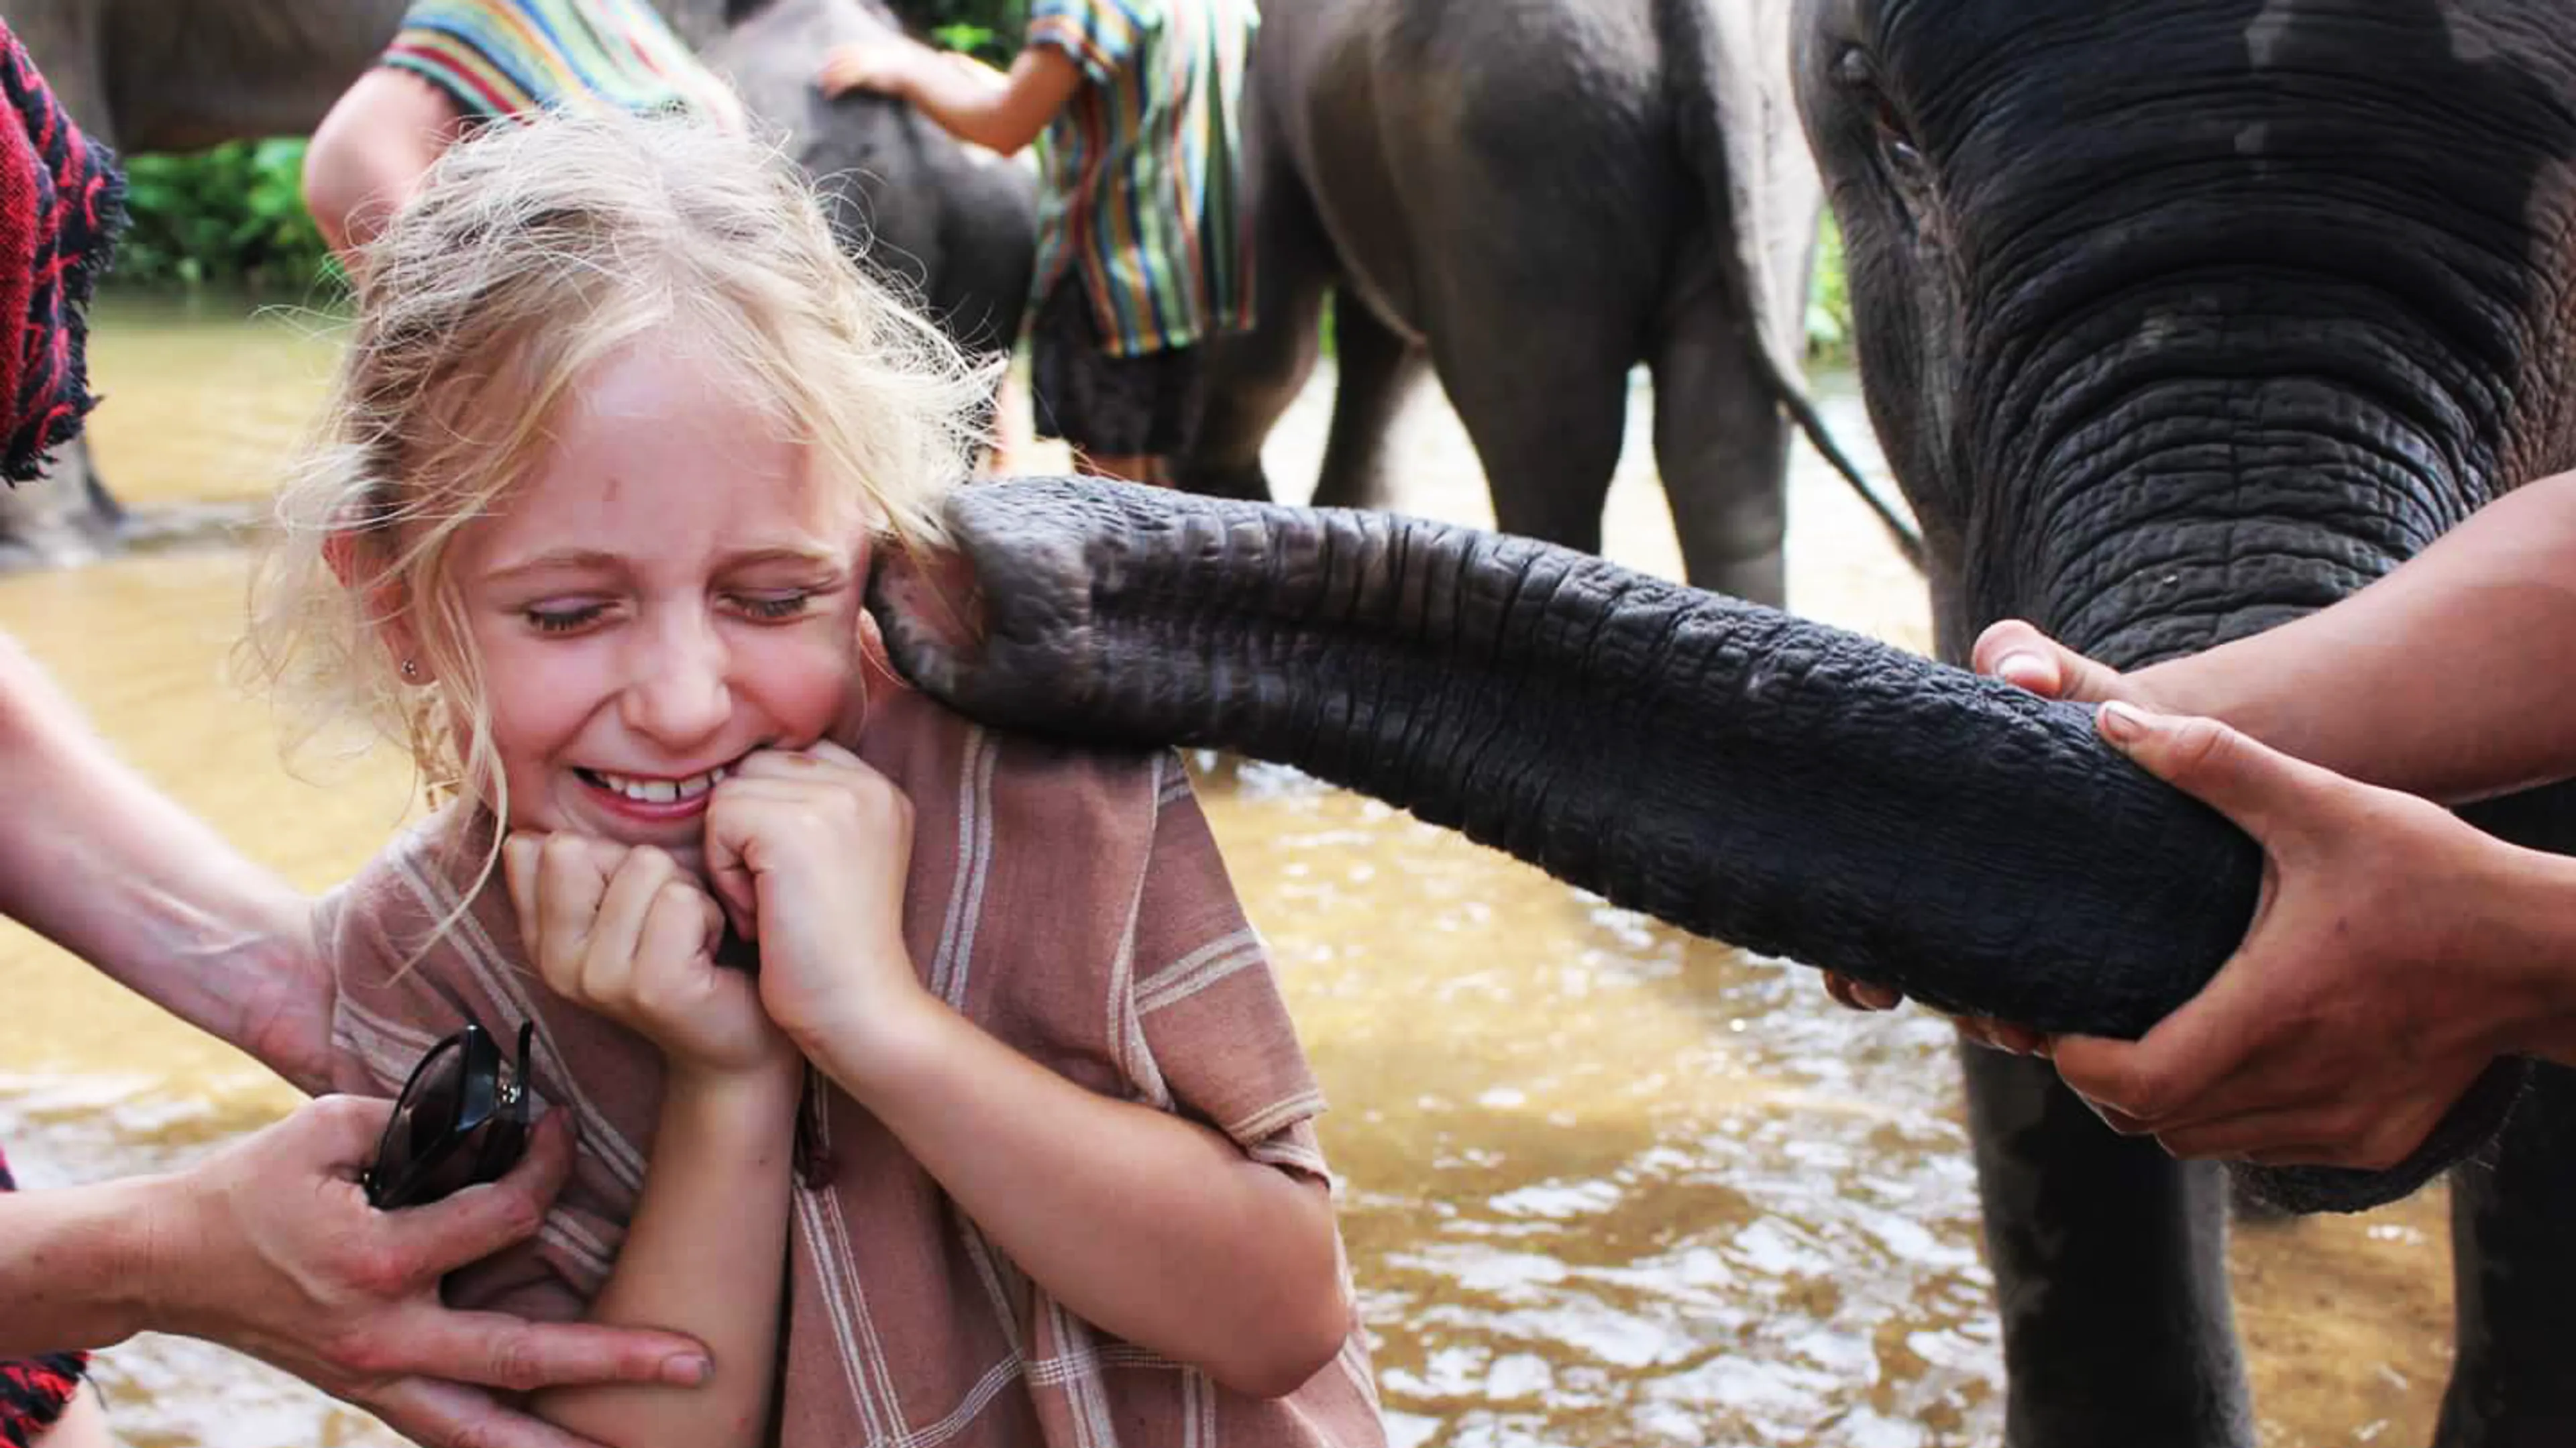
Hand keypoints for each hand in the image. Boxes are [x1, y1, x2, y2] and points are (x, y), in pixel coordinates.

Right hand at [151, 1095, 708, 1447]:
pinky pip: (446, 1434)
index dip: (547, 1165)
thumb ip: (416, 1123)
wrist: (167, 1259)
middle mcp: (386, 1334)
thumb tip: (494, 1119)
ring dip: (561, 1446)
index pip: (504, 1217)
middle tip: (695, 1362)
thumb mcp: (328, 1127)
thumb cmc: (251, 1185)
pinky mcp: (369, 1395)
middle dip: (613, 1362)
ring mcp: (377, 1379)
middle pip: (521, 1359)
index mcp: (379, 1260)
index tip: (562, 1129)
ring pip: (483, 1432)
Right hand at [503, 833, 791, 1080]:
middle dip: (640, 869)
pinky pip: (681, 899)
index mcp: (539, 941)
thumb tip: (530, 836)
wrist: (728, 1041)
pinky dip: (707, 914)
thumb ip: (571, 872)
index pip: (540, 849)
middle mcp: (557, 963)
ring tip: (687, 936)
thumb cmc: (679, 956)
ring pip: (645, 866)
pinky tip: (707, 952)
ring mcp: (601, 977)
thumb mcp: (614, 908)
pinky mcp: (653, 985)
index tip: (624, 904)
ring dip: (683, 891)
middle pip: (587, 848)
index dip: (601, 857)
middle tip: (664, 920)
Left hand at [703, 740, 922, 1062]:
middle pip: (757, 769)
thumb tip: (737, 782)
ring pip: (733, 791)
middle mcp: (868, 783)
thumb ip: (807, 812)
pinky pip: (720, 819)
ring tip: (770, 906)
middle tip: (779, 897)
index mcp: (883, 791)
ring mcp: (837, 799)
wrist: (859, 1012)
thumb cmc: (835, 954)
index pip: (790, 760)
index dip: (768, 815)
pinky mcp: (797, 826)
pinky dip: (724, 871)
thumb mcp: (838, 865)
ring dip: (732, 852)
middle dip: (748, 830)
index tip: (792, 880)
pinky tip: (760, 913)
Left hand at [818, 39, 919, 98]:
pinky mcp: (863, 74)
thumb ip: (875, 63)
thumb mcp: (885, 63)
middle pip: (837, 59)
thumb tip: (871, 70)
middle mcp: (860, 54)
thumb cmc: (900, 70)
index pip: (843, 50)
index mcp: (865, 49)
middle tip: (819, 78)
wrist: (909, 71)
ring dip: (828, 79)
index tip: (825, 62)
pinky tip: (831, 94)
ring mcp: (861, 63)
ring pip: (838, 70)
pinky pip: (844, 81)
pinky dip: (835, 87)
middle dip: (827, 69)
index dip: (832, 56)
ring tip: (823, 88)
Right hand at [1816, 618, 2149, 1050]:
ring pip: (1984, 1002)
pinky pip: (2058, 1005)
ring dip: (1994, 1022)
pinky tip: (2077, 1025)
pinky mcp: (2084, 954)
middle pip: (1913, 972)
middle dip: (1919, 1000)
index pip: (1858, 912)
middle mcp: (1961, 901)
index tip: (1867, 974)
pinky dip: (2057, 1021)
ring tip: (2023, 1027)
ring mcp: (2018, 933)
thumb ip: (2021, 657)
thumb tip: (2025, 679)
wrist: (2172, 747)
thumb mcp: (2051, 676)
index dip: (1847, 959)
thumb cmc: (2085, 707)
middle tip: (1948, 1007)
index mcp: (1926, 845)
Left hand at [2052, 702, 2548, 1169]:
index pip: (2137, 1084)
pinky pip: (2265, 1148)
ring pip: (2206, 1143)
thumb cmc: (2439, 875)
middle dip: (2107, 1083)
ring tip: (2151, 1036)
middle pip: (2156, 1124)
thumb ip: (2217, 764)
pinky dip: (2230, 1114)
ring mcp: (2344, 1125)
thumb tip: (2113, 721)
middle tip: (2090, 1027)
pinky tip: (2234, 1055)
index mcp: (2277, 1012)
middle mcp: (2306, 1086)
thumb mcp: (2326, 806)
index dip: (2079, 1064)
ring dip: (2166, 1101)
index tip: (2058, 1024)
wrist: (2553, 952)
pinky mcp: (2375, 1141)